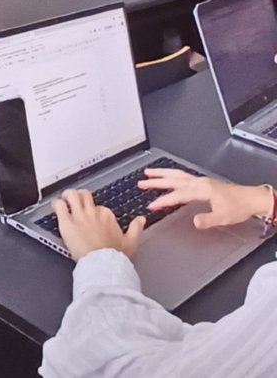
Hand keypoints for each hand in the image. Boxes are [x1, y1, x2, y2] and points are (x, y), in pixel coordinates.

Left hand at [52, 189, 144, 260]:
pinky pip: (59, 206)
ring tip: (64, 200)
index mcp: (107, 216)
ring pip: (71, 195)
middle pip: (84, 195)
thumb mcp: (131, 242)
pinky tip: (56, 207)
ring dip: (66, 196)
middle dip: (79, 196)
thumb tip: (141, 219)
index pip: (98, 207)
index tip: (91, 218)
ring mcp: (79, 216)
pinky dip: (56, 205)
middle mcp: (93, 213)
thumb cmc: (115, 256)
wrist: (103, 264)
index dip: (94, 212)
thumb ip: (136, 228)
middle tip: (75, 201)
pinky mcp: (67, 222)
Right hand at [139, 169, 272, 229]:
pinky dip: (172, 175)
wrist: (252, 200)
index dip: (163, 200)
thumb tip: (194, 222)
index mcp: (201, 189)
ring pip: (178, 175)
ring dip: (162, 174)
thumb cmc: (239, 207)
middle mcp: (199, 183)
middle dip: (157, 181)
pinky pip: (184, 176)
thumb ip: (207, 220)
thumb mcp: (224, 217)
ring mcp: (202, 181)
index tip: (151, 206)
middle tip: (141, 182)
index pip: (178, 195)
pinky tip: (170, 177)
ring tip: (149, 173)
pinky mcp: (204, 183)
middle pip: (174, 179)